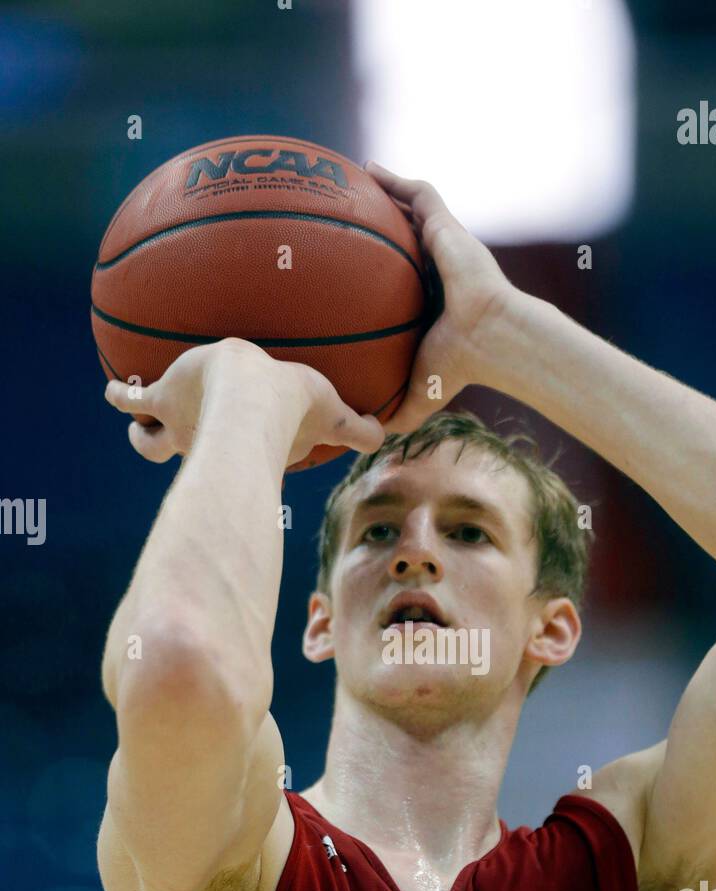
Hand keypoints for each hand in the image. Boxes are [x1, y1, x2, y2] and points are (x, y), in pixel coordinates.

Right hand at [104, 338, 384, 468]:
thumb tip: (389, 436)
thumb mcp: (332, 410)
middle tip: (164, 442)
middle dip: (169, 447)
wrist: (254, 393)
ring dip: (139, 429)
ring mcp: (180, 418)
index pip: (236, 449)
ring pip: (146, 433)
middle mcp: (208, 438)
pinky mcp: (164, 397)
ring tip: (131, 416)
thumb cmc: (293, 404)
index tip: (238, 458)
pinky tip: (110, 392)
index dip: (237, 454)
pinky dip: (119, 397)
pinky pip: (130, 400)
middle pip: (179, 450)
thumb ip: (357, 428)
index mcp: (241, 441)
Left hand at [365, 162, 514, 431]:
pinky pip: (421, 196)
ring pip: (413, 211)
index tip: (352, 270)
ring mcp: (446, 246)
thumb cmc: (460, 368)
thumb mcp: (418, 393)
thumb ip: (396, 413)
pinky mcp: (450, 228)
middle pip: (406, 239)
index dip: (380, 273)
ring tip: (353, 179)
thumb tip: (368, 438)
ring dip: (387, 194)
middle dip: (381, 225)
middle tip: (344, 218)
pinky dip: (396, 182)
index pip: (403, 281)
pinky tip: (368, 170)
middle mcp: (438, 270)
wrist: (492, 339)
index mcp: (431, 302)